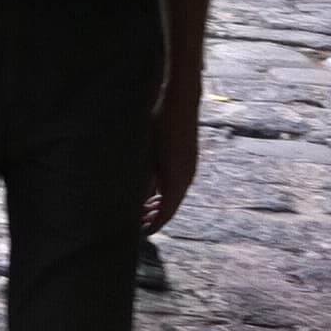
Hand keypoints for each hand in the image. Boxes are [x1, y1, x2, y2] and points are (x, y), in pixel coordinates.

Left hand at [142, 80, 200, 233]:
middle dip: (157, 215)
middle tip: (140, 223)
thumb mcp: (146, 151)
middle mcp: (188, 175)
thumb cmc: (159, 121)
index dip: (156, 223)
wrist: (179, 97)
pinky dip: (167, 190)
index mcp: (178, 177)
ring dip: (162, 202)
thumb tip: (140, 199)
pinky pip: (179, 181)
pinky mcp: (189, 157)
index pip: (168, 210)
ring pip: (176, 192)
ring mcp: (190, 165)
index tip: (144, 232)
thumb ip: (144, 177)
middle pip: (173, 204)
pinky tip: (154, 188)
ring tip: (145, 208)